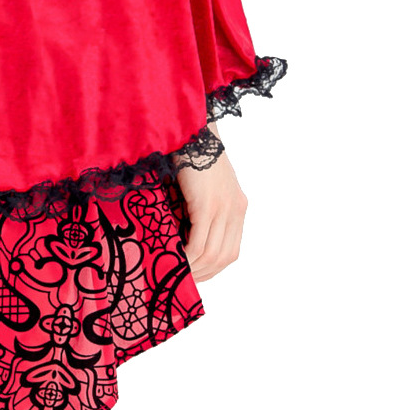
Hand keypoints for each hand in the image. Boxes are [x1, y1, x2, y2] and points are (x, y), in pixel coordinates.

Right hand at [176, 146, 247, 281]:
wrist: (190, 129)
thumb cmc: (189, 155)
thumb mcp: (202, 188)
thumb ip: (200, 210)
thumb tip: (179, 236)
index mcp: (237, 206)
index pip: (231, 250)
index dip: (214, 268)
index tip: (194, 275)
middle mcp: (235, 210)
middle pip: (225, 257)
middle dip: (204, 274)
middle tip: (181, 280)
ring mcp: (224, 208)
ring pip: (212, 254)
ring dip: (193, 268)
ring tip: (174, 272)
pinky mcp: (208, 205)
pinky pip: (199, 242)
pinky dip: (187, 255)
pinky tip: (174, 258)